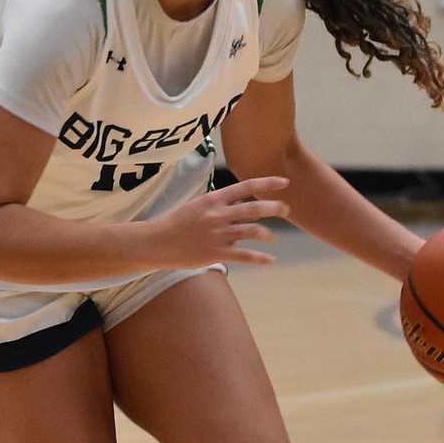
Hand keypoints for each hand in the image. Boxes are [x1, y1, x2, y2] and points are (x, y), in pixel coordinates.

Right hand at [149, 176, 290, 266]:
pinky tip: (271, 260)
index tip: (285, 182)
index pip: (246, 186)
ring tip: (272, 237)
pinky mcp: (217, 252)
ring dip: (268, 234)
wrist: (156, 242)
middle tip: (287, 209)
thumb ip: (220, 204)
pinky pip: (245, 255)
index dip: (267, 183)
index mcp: (214, 200)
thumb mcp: (198, 206)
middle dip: (275, 208)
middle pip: (255, 208)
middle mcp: (219, 215)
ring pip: (253, 231)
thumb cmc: (176, 223)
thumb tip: (241, 202)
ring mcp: (219, 234)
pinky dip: (261, 258)